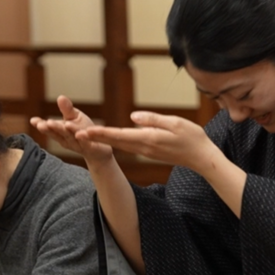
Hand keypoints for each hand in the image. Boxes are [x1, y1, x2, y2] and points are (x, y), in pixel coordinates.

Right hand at [31, 96, 114, 166]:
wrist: (99, 149)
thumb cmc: (84, 132)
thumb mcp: (75, 118)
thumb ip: (67, 110)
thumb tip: (60, 97)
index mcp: (61, 132)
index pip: (50, 128)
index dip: (41, 125)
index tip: (33, 121)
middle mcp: (67, 140)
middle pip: (58, 133)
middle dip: (51, 129)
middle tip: (43, 124)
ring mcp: (78, 145)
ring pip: (70, 138)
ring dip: (65, 132)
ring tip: (62, 125)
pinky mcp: (90, 147)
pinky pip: (86, 143)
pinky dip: (82, 138)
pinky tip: (79, 134)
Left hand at [83, 111, 223, 174]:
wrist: (201, 158)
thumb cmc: (192, 138)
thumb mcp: (175, 123)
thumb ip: (153, 119)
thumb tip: (133, 116)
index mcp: (148, 139)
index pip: (119, 136)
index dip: (101, 133)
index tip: (84, 131)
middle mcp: (143, 147)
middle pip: (114, 141)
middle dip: (94, 137)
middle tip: (73, 132)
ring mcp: (145, 150)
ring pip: (118, 144)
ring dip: (100, 139)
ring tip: (82, 134)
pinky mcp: (148, 151)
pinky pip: (126, 145)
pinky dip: (112, 141)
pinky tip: (103, 138)